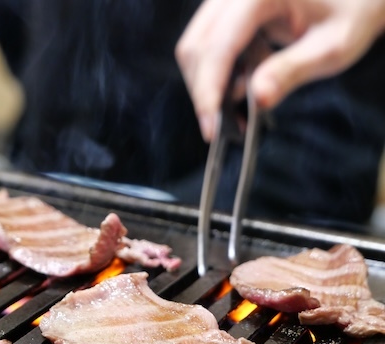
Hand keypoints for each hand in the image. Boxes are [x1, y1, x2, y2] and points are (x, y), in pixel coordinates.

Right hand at [176, 0, 384, 140]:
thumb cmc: (349, 13)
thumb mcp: (331, 47)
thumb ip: (292, 71)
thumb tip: (258, 98)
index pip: (218, 45)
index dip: (209, 90)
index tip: (212, 129)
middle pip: (196, 46)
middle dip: (207, 91)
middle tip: (229, 123)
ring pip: (196, 48)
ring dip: (214, 83)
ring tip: (253, 92)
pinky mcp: (227, 10)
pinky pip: (208, 46)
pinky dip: (221, 72)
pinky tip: (250, 78)